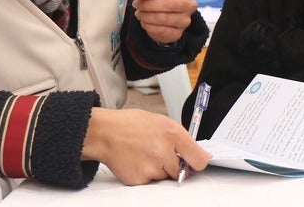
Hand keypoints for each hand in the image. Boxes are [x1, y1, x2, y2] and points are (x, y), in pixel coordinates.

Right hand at [81, 107, 210, 184]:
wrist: (103, 133)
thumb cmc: (129, 125)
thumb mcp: (160, 121)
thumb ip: (180, 138)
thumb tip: (199, 153)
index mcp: (172, 134)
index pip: (198, 159)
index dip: (197, 162)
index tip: (194, 162)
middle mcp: (164, 152)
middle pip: (181, 171)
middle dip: (173, 165)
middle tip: (158, 152)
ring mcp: (152, 168)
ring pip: (165, 177)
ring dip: (158, 170)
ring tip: (143, 153)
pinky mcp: (140, 180)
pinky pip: (150, 182)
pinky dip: (145, 174)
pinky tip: (136, 160)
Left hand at [132, 0, 196, 43]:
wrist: (167, 13)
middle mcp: (189, 4)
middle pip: (169, 4)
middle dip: (148, 4)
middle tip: (136, 4)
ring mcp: (185, 20)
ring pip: (164, 19)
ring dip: (147, 16)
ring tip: (139, 13)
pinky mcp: (178, 33)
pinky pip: (162, 31)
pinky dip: (149, 27)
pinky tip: (144, 22)